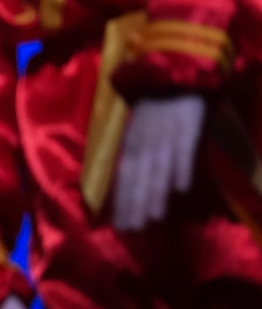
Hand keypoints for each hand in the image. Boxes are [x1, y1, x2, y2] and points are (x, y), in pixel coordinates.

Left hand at [113, 94, 205, 230]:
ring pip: (158, 168)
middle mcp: (144, 142)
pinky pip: (184, 151)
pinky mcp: (186, 128)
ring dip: (156, 192)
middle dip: (135, 204)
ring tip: (154, 217)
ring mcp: (164, 136)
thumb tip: (132, 188)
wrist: (170, 79)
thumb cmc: (153, 110)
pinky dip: (182, 168)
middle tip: (134, 229)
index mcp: (131, 144)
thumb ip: (134, 159)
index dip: (123, 201)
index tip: (121, 226)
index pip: (124, 177)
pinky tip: (182, 188)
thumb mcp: (137, 134)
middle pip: (138, 177)